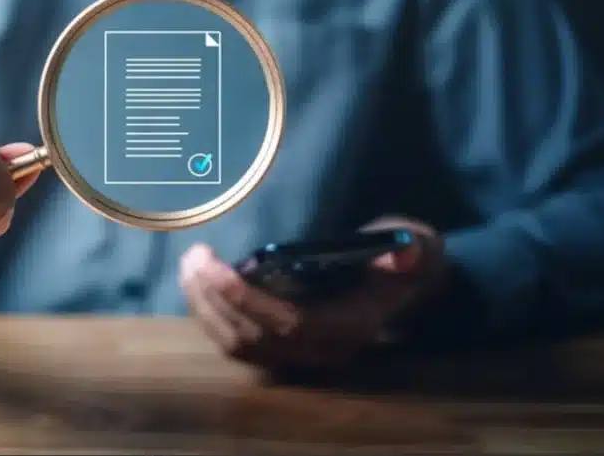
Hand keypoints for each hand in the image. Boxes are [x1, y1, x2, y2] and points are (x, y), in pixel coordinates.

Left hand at [180, 218, 448, 370]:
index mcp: (350, 325)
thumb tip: (404, 252)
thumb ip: (411, 251)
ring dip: (205, 307)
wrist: (403, 285)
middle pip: (253, 337)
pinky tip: (197, 285)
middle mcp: (322, 350)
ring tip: (189, 266)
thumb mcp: (414, 248)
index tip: (217, 267)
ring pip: (238, 345)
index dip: (247, 300)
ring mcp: (300, 355)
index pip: (289, 323)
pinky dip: (210, 316)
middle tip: (193, 257)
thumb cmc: (402, 259)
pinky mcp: (281, 351)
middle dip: (215, 297)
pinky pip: (236, 343)